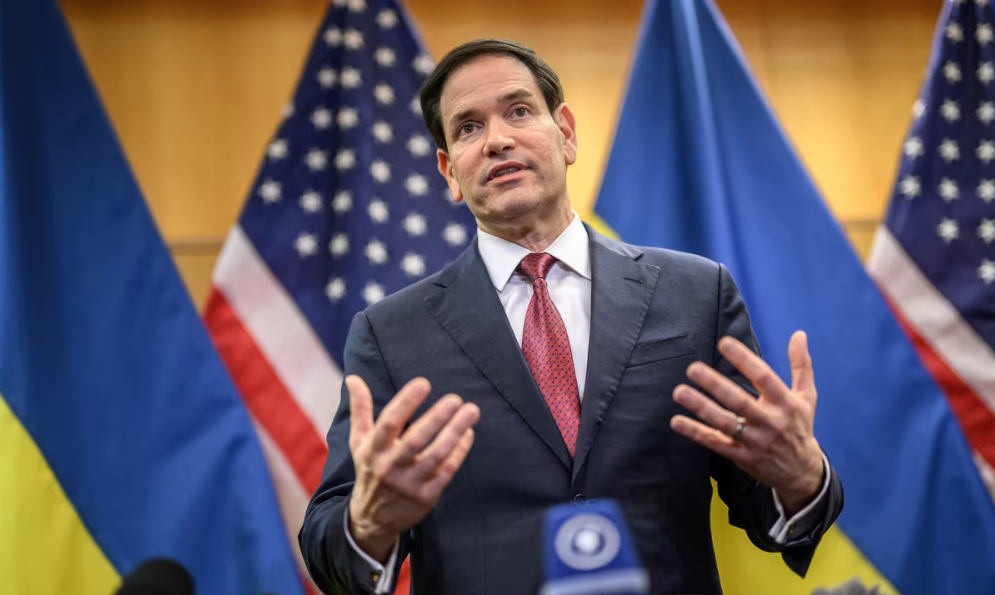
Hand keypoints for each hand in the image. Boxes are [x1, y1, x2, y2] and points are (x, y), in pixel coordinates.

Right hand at [346, 375, 480, 561]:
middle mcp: (390, 467)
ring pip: (436, 455)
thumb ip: (360, 409)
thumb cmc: (369, 470)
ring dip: (456, 432)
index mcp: (373, 450)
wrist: (372, 519)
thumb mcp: (360, 442)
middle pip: (416, 440)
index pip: (389, 422)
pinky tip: (468, 434)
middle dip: (437, 418)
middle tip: (456, 399)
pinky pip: (447, 471)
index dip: (406, 402)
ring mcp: (409, 483)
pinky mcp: (426, 496)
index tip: (424, 383)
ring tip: (471, 411)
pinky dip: (460, 451)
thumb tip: (353, 378)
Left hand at [670, 331, 823, 511]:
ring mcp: (755, 441)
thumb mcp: (807, 396)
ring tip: (679, 391)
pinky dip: (695, 433)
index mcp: (786, 403)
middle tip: (693, 368)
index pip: (764, 377)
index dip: (744, 359)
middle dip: (715, 385)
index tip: (724, 343)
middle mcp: (770, 422)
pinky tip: (676, 421)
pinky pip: (716, 444)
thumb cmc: (799, 426)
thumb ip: (801, 365)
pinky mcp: (741, 457)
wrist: (801, 471)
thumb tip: (799, 334)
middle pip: (740, 401)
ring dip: (700, 407)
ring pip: (725, 423)